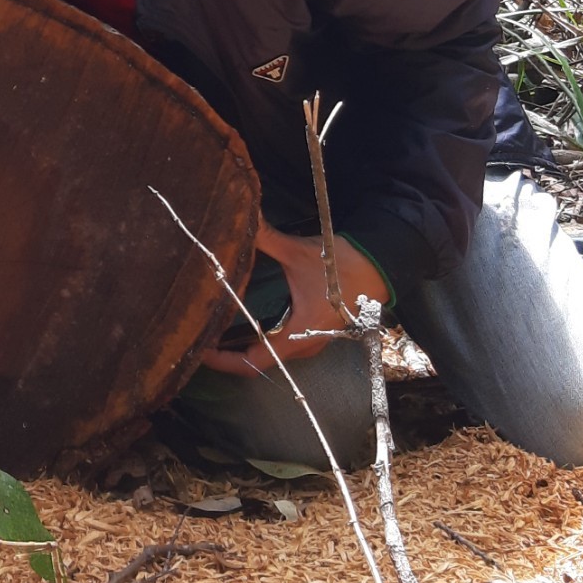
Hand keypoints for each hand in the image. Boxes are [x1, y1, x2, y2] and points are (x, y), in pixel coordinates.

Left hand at [198, 223, 390, 377]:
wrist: (382, 266)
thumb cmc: (342, 265)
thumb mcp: (298, 252)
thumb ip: (266, 239)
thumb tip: (242, 220)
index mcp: (299, 335)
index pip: (253, 363)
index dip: (223, 361)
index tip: (199, 349)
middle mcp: (305, 346)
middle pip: (259, 363)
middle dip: (228, 354)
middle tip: (200, 336)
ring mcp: (312, 342)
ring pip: (271, 355)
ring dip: (244, 347)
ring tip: (216, 331)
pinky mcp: (316, 332)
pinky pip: (282, 344)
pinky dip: (260, 339)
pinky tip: (244, 323)